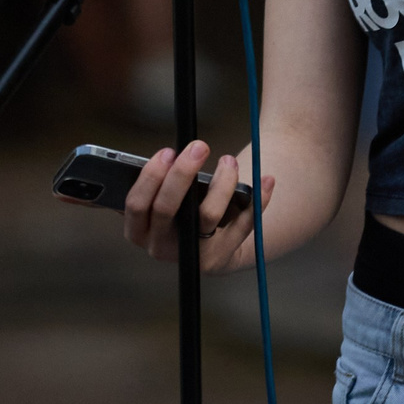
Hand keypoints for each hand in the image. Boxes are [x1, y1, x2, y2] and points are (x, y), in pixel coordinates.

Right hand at [122, 140, 277, 271]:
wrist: (207, 248)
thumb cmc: (180, 212)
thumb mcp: (162, 200)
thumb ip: (161, 182)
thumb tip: (172, 155)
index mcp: (139, 230)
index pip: (137, 204)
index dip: (150, 177)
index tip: (168, 151)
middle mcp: (160, 246)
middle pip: (167, 209)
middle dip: (182, 173)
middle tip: (199, 146)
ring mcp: (190, 254)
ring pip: (207, 216)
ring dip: (222, 183)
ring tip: (230, 161)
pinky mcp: (220, 258)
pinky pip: (242, 226)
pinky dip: (257, 200)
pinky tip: (266, 180)